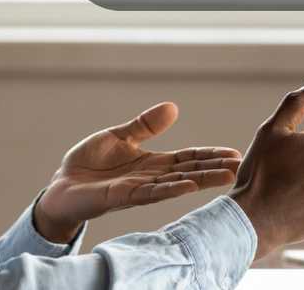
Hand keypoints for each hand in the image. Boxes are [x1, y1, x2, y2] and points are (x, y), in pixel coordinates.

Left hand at [34, 102, 240, 242]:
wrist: (62, 186)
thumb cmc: (90, 164)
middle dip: (214, 169)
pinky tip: (188, 185)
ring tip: (226, 176)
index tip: (235, 153)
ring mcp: (139, 188)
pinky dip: (171, 189)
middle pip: (189, 171)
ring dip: (201, 180)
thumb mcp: (119, 136)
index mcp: (152, 163)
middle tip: (241, 165)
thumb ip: (145, 125)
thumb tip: (173, 107)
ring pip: (176, 184)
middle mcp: (151, 178)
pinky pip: (151, 192)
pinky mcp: (123, 196)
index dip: (210, 155)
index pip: (188, 158)